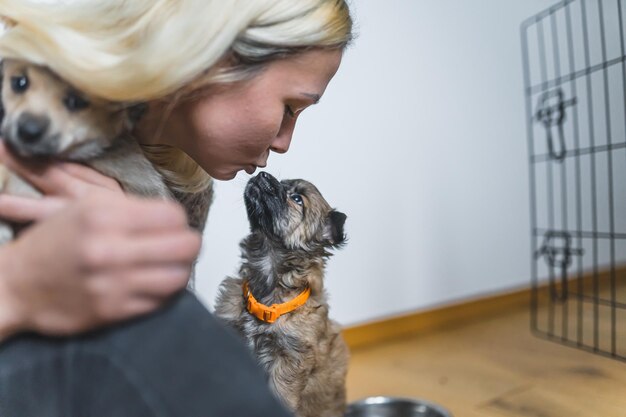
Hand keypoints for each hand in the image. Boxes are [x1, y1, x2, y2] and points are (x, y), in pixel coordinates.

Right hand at [0, 143, 200, 336]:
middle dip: (189, 243)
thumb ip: (130, 207)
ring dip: (180, 269)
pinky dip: (164, 291)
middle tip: (182, 243)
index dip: (178, 219)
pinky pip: (160, 301)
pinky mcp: (112, 311)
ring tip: (171, 264)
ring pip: (178, 276)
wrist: (16, 284)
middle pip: (185, 245)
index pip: (173, 215)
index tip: (172, 224)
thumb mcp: (85, 207)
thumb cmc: (54, 241)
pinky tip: (154, 282)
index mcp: (103, 216)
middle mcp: (109, 250)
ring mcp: (112, 284)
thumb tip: (173, 217)